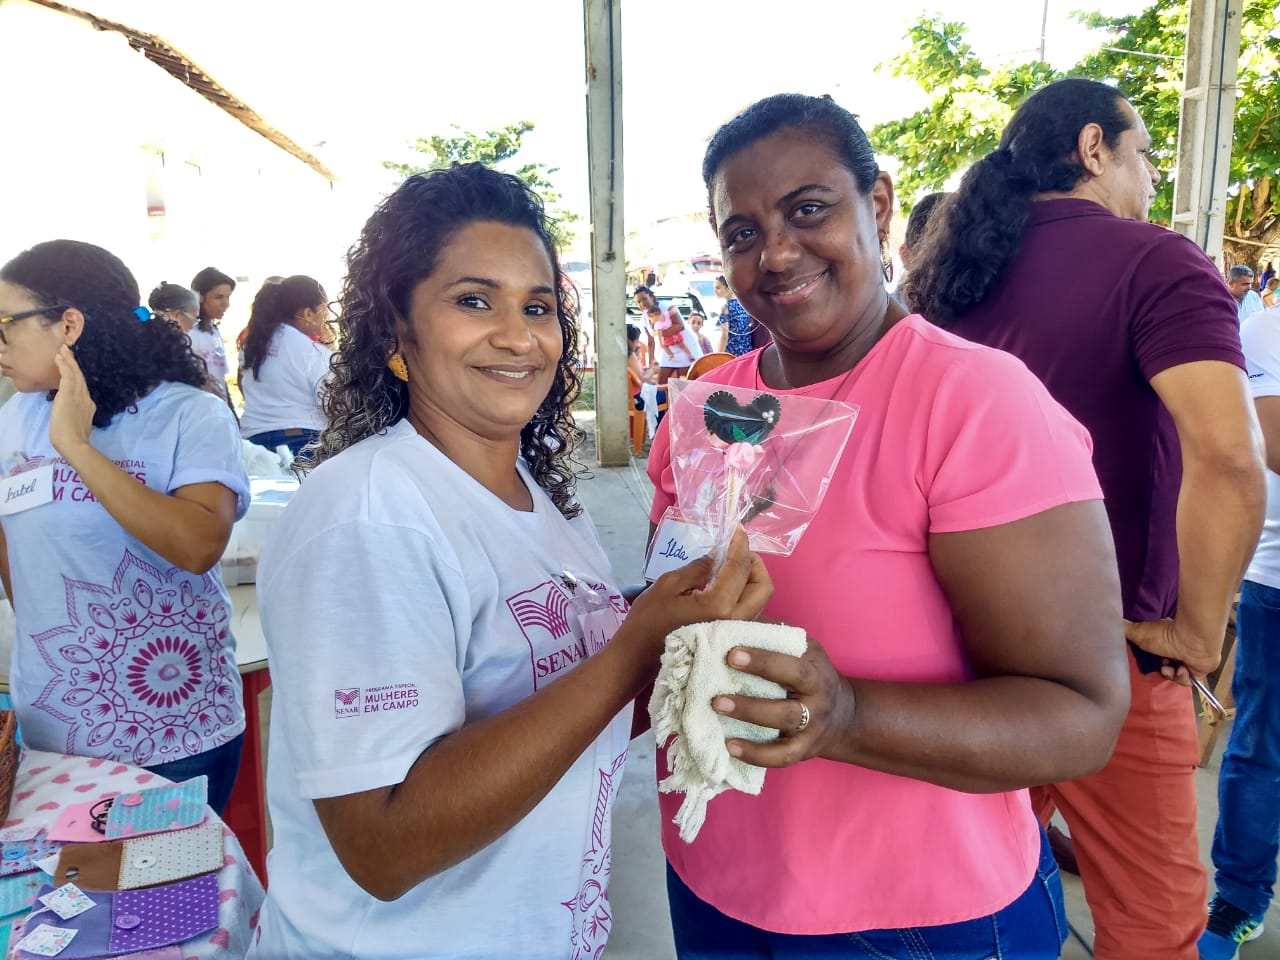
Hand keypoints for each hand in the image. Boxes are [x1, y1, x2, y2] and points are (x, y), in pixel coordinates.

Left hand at [49, 345, 95, 456]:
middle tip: (67, 351)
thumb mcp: (78, 425)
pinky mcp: (70, 394)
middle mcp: (86, 398)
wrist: (74, 443)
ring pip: (75, 374)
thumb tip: (73, 411)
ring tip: (62, 350)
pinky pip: (68, 376)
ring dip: (68, 361)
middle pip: (80, 378)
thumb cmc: (73, 440)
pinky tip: (60, 357)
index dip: (76, 376)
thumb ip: (78, 416)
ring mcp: (79, 395)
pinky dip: (65, 365)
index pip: (82, 387)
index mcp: (88, 406)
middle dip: (73, 364)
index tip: (72, 367)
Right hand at [623, 527, 771, 655]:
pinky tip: (728, 586)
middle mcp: (735, 620)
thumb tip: (718, 556)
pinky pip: (750, 612)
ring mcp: (736, 633)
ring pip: (760, 600)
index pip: (740, 567)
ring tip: (733, 566)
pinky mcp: (731, 639)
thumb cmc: (648, 620)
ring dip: (752, 578)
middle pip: (763, 586)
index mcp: (719, 605)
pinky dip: (746, 594)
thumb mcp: (669, 584)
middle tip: (737, 550)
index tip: (738, 529)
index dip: (740, 545)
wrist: (637, 657)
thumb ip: (699, 568)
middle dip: (754, 563)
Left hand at [711, 636, 853, 767]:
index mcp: (814, 668)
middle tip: (717, 693)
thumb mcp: (801, 650)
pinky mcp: (804, 750)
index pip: (792, 664)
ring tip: (717, 709)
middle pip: (789, 697)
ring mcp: (812, 725)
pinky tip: (730, 746)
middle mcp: (817, 697)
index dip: (763, 659)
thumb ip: (772, 636)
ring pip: (783, 722)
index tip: (731, 653)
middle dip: (754, 694)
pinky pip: (781, 756)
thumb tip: (732, 619)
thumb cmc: (810, 674)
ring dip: (749, 716)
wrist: (843, 716)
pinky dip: (756, 754)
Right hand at [1123, 617, 1219, 677]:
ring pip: (1174, 676)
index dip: (1150, 660)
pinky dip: (1183, 677)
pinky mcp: (1199, 671)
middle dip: (1160, 669)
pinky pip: (1188, 682)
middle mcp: (1177, 651)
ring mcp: (1189, 661)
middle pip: (1164, 667)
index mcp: (1164, 642)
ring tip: (1172, 669)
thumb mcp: (1138, 632)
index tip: (1147, 661)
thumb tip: (1103, 620)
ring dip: (1170, 674)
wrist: (1193, 640)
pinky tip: (1182, 669)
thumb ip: (1123, 629)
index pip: (1155, 655)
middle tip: (1162, 667)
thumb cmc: (1165, 635)